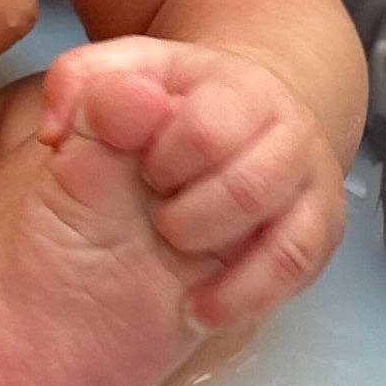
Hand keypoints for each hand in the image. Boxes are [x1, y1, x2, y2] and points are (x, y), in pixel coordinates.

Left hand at [39, 37, 346, 330]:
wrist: (204, 142)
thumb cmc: (143, 115)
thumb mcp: (99, 87)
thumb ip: (75, 88)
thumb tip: (65, 123)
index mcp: (224, 79)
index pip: (203, 130)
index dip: (160, 161)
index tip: (137, 168)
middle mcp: (281, 121)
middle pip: (248, 186)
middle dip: (188, 213)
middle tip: (155, 212)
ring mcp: (307, 174)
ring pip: (285, 232)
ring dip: (217, 253)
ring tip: (171, 247)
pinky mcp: (319, 226)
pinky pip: (299, 269)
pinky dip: (245, 295)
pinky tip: (198, 306)